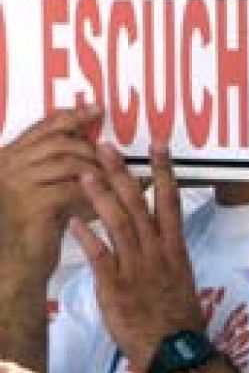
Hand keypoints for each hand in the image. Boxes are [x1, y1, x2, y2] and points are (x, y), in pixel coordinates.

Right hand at [0, 106, 99, 265]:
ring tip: (114, 184)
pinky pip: (75, 189)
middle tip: (115, 161)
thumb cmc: (36, 225)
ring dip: (98, 173)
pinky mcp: (33, 204)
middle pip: (62, 142)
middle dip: (93, 150)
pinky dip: (94, 195)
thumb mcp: (45, 187)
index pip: (45, 126)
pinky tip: (102, 204)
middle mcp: (8, 166)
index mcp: (9, 156)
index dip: (73, 115)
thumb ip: (61, 163)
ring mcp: (17, 184)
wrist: (18, 263)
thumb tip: (98, 141)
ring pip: (72, 164)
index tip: (98, 109)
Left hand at [69, 142, 205, 372]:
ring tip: (85, 173)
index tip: (157, 146)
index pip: (170, 200)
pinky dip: (88, 238)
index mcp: (174, 246)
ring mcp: (136, 267)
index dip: (164, 170)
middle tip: (106, 147)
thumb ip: (164, 252)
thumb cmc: (176, 314)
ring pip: (119, 223)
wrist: (173, 346)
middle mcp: (156, 250)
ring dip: (101, 196)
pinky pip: (101, 257)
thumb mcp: (179, 276)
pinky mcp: (116, 286)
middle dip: (122, 172)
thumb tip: (155, 235)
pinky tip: (73, 222)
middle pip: (139, 203)